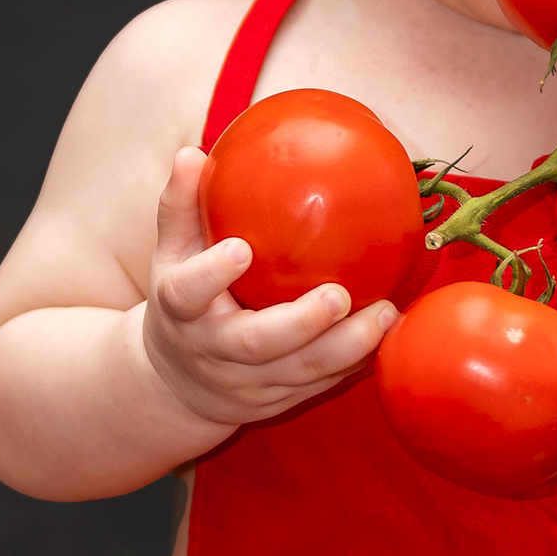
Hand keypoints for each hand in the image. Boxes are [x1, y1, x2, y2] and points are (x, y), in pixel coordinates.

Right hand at [140, 150, 395, 432]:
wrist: (175, 386)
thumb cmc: (182, 303)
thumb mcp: (170, 256)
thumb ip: (181, 207)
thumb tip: (192, 153)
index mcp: (181, 312)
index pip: (188, 294)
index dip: (212, 275)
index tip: (241, 249)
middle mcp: (213, 352)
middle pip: (255, 344)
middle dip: (300, 323)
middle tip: (340, 294)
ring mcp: (246, 384)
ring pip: (298, 372)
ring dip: (345, 348)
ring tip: (385, 314)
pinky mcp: (276, 402)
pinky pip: (319, 385)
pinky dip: (353, 365)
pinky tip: (386, 337)